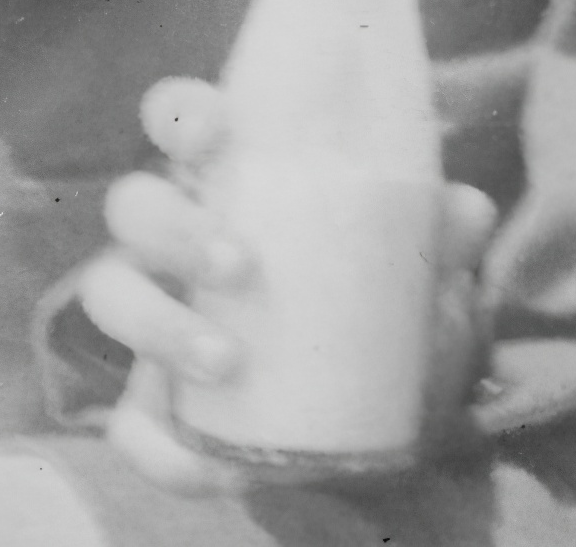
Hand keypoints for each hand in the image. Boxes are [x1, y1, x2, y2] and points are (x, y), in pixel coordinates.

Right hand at [75, 76, 498, 496]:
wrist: (358, 423)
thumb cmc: (365, 309)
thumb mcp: (405, 270)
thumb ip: (438, 236)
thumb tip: (465, 209)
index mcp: (225, 184)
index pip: (179, 120)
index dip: (180, 113)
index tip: (213, 132)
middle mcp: (173, 245)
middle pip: (134, 205)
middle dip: (172, 227)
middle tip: (240, 265)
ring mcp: (151, 323)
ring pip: (110, 296)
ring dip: (158, 325)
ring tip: (229, 361)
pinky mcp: (149, 411)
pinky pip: (129, 429)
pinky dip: (161, 447)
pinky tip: (210, 462)